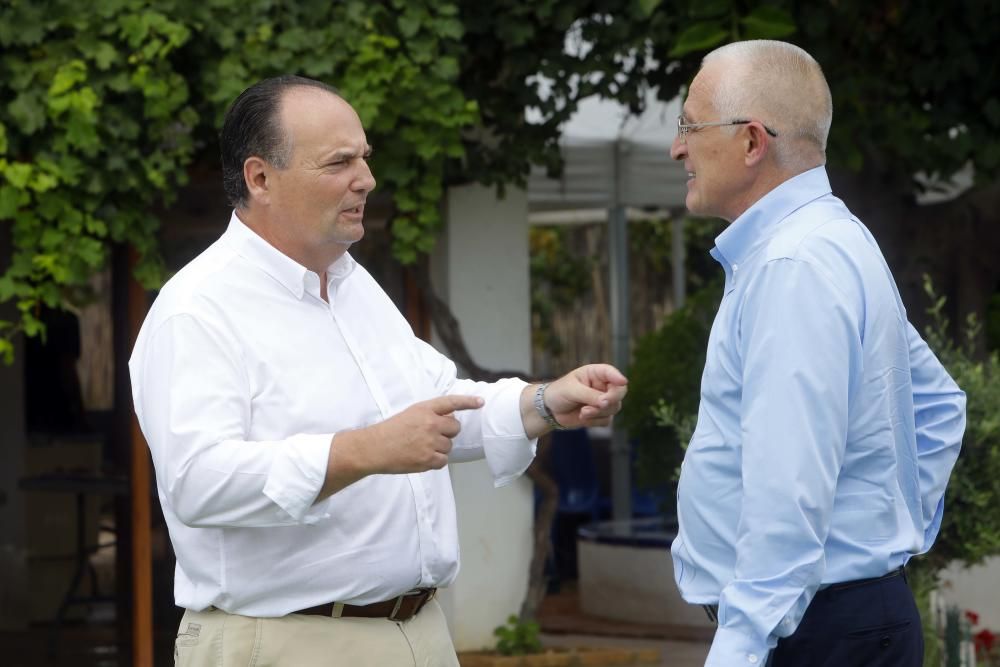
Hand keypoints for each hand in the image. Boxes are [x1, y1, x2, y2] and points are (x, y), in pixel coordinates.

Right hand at [368, 394, 483, 472]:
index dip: (468, 401)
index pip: (451, 402)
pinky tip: (421, 457)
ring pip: (449, 446)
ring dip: (440, 448)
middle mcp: (430, 423)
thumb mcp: (410, 414)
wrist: (374, 448)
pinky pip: (443, 461)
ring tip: (421, 447)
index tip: (481, 402)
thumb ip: (431, 414)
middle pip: (455, 428)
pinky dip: (435, 461)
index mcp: (424, 409)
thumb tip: (451, 419)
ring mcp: (430, 441)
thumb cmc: (391, 431)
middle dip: (448, 432)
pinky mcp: (428, 459)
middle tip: (431, 436)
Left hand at [541, 364, 627, 430]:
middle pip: (619, 391)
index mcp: (595, 373)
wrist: (550, 409)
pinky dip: (595, 421)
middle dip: (611, 399)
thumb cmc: (559, 392)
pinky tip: (582, 417)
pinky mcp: (601, 415)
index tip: (622, 382)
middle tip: (601, 404)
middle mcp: (602, 386)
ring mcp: (603, 401)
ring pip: (614, 407)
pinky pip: (607, 420)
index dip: (618, 377)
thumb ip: (589, 395)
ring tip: (583, 412)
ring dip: (599, 412)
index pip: (610, 372)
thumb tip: (606, 402)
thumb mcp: (571, 390)